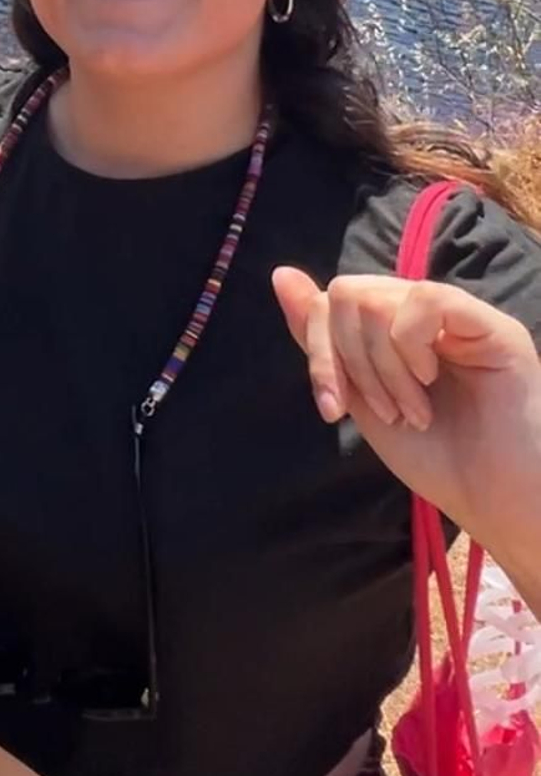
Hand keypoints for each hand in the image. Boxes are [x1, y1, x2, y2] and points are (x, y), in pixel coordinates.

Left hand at [273, 264, 540, 550]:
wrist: (492, 500)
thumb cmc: (436, 457)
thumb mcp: (361, 399)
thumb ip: (322, 341)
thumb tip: (281, 275)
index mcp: (395, 326)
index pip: (333, 301)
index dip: (319, 353)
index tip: (333, 410)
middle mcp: (428, 312)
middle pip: (349, 294)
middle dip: (350, 362)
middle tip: (386, 412)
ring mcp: (462, 316)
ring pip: (379, 300)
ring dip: (382, 369)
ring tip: (413, 411)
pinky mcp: (493, 327)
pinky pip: (427, 300)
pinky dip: (411, 348)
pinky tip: (430, 381)